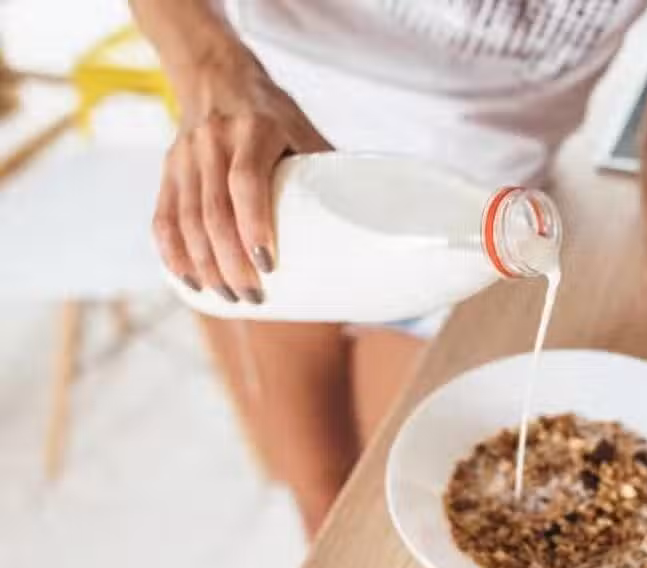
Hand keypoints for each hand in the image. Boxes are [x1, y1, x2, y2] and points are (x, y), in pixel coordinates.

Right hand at [154, 49, 329, 302]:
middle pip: (214, 212)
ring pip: (185, 220)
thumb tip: (369, 229)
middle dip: (230, 263)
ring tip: (229, 297)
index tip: (268, 265)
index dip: (254, 226)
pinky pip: (162, 216)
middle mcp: (214, 141)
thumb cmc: (277, 117)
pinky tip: (189, 280)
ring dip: (205, 266)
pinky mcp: (168, 169)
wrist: (219, 77)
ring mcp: (185, 155)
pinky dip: (172, 253)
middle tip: (254, 297)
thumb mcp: (305, 133)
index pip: (246, 182)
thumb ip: (328, 172)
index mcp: (254, 130)